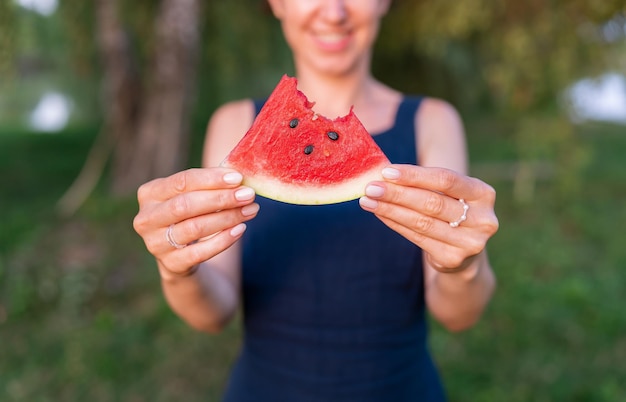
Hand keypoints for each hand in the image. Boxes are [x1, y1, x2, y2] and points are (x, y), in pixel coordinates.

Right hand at [133, 168, 258, 276]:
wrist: (181, 256)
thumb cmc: (190, 215)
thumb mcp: (192, 196)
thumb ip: (209, 185)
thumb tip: (240, 177)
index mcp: (149, 193)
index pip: (181, 181)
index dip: (211, 179)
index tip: (238, 178)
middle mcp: (146, 218)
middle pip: (186, 205)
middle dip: (221, 199)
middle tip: (248, 195)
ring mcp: (155, 244)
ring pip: (195, 228)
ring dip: (227, 218)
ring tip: (250, 210)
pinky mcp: (171, 264)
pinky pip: (200, 252)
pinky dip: (223, 240)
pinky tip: (240, 229)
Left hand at [359, 164, 498, 272]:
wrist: (465, 254)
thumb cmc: (451, 212)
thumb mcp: (449, 195)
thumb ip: (425, 183)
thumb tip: (384, 173)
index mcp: (484, 194)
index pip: (446, 179)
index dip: (415, 175)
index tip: (387, 172)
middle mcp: (483, 219)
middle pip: (432, 202)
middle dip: (397, 194)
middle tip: (371, 187)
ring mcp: (470, 242)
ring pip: (422, 222)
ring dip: (391, 209)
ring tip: (368, 201)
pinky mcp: (453, 259)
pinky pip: (417, 238)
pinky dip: (395, 224)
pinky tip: (380, 213)